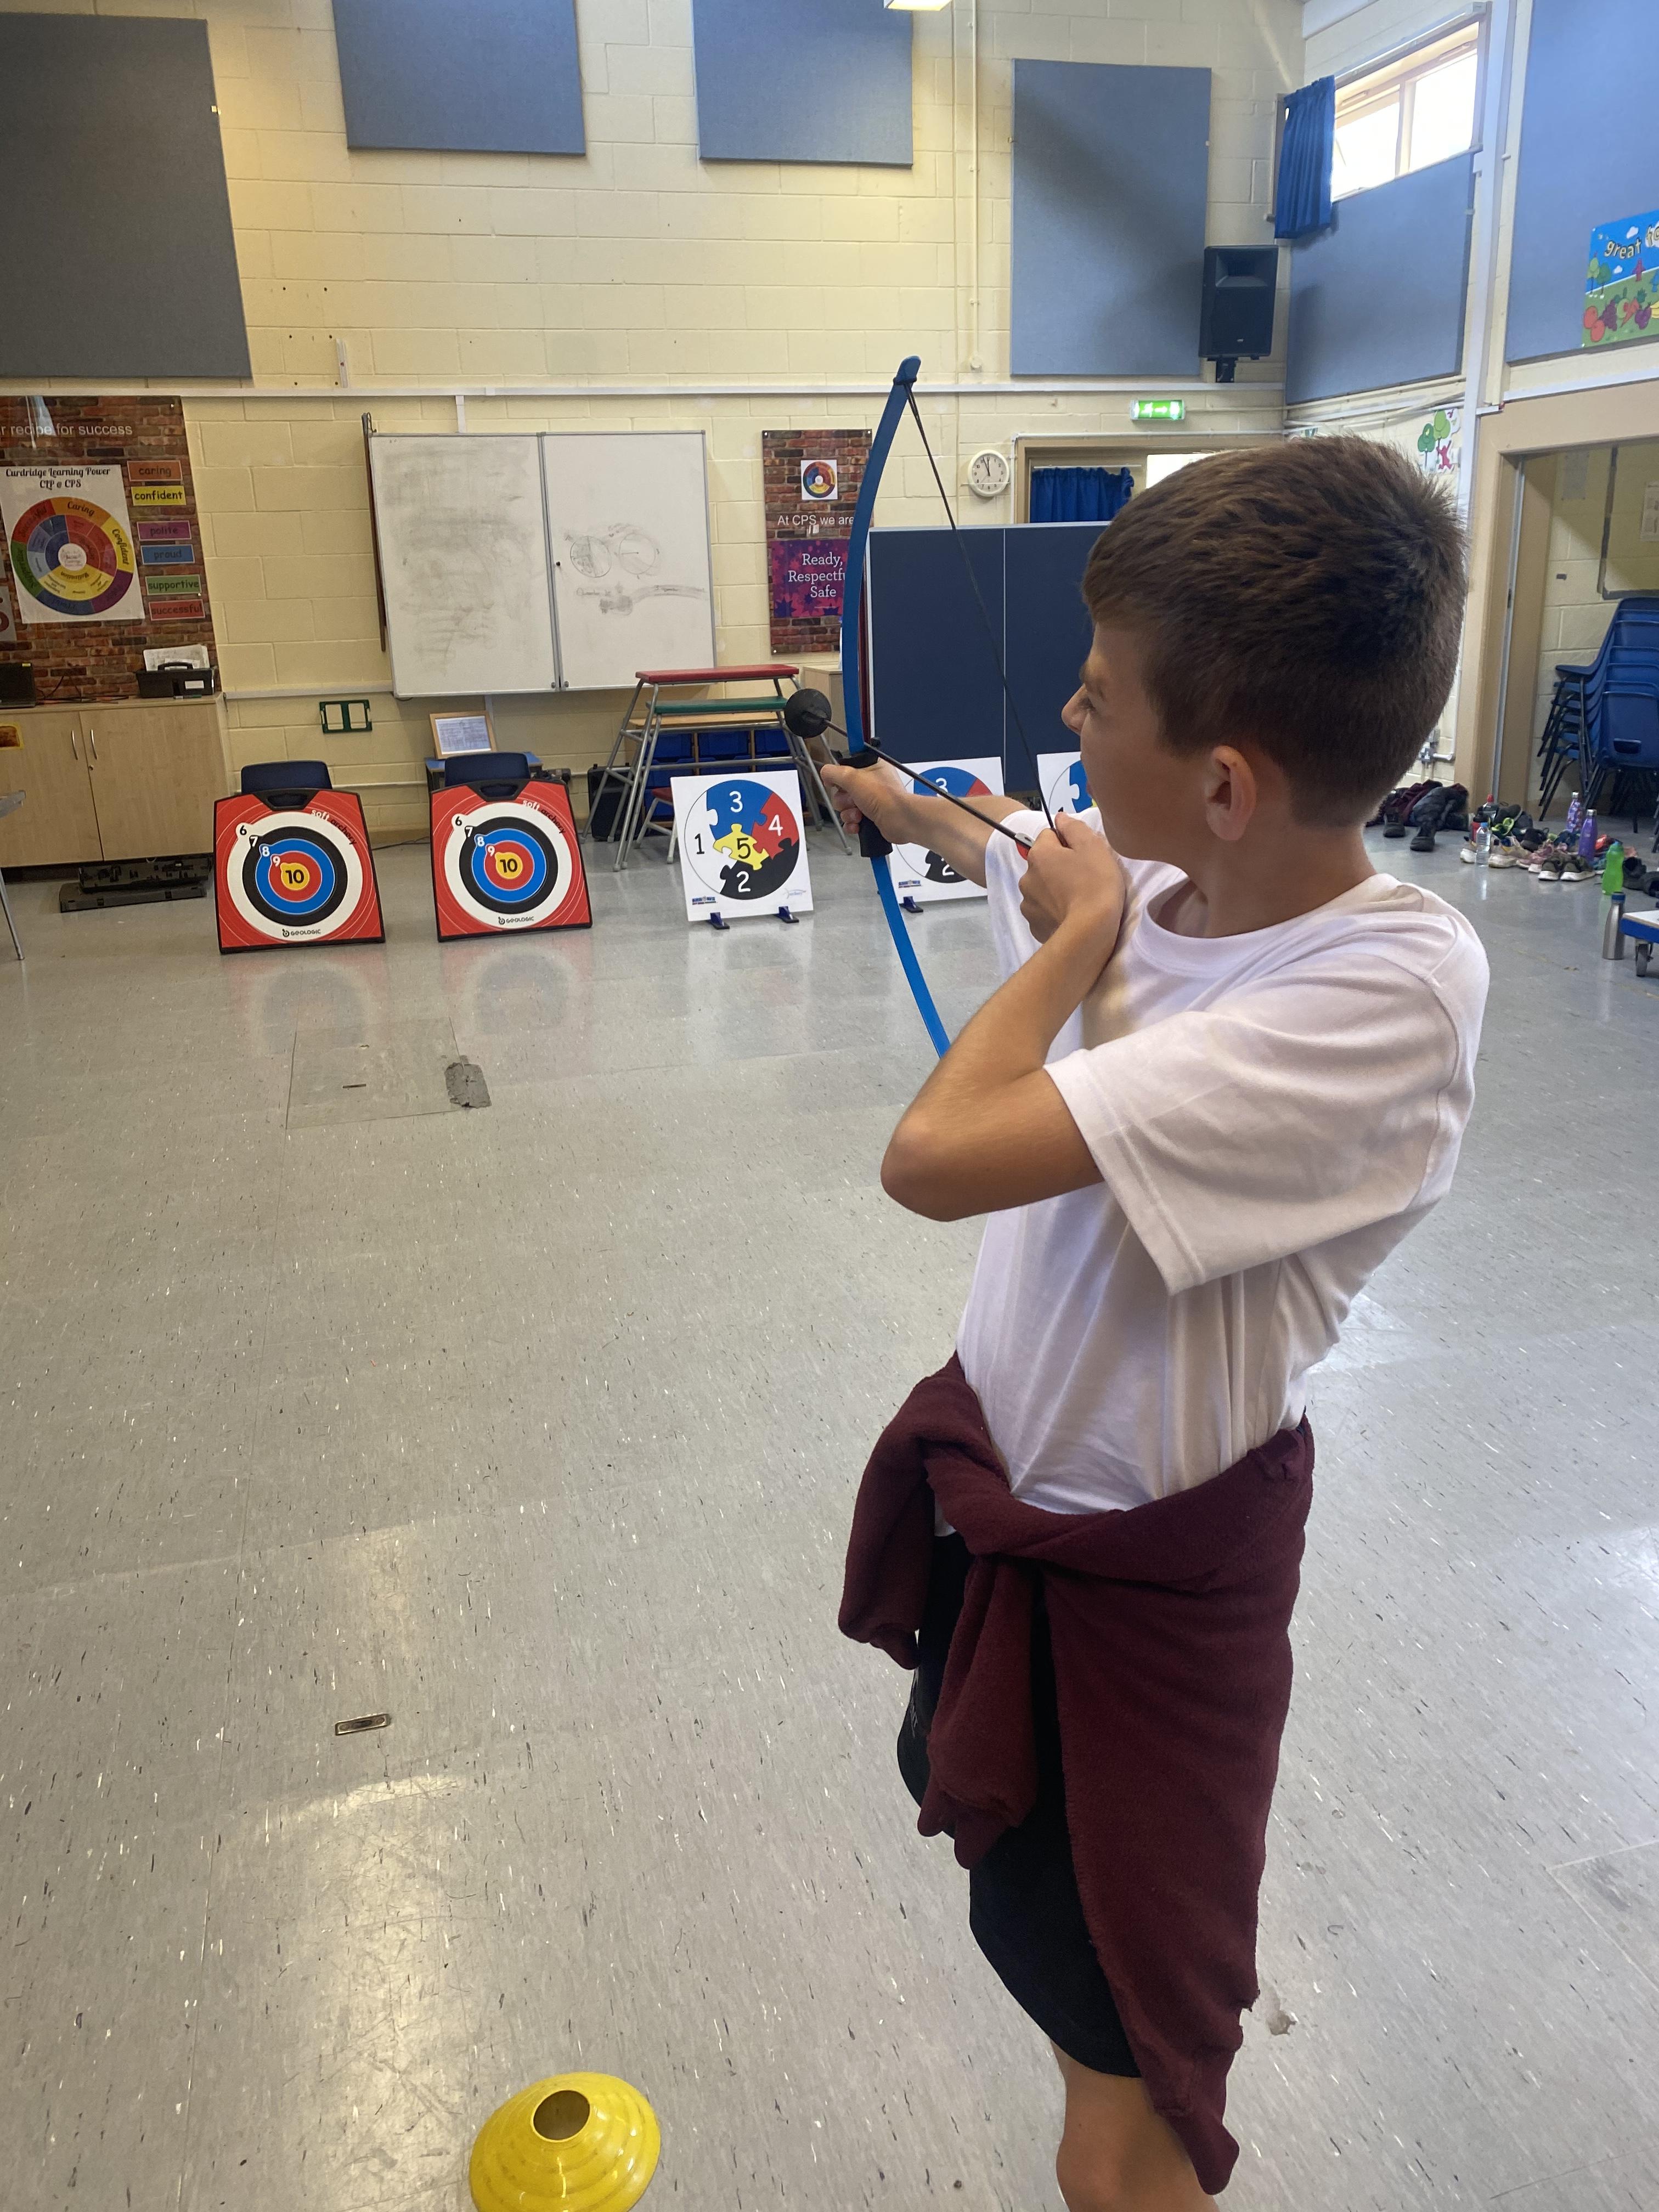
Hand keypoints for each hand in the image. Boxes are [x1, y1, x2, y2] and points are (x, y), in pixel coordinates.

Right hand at [820, 757, 911, 842]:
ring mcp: (871, 800)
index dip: (839, 774)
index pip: (847, 766)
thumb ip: (834, 772)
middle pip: (842, 790)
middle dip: (843, 799)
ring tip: (858, 814)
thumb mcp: (852, 777)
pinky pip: (852, 820)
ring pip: (846, 807)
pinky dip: (852, 823)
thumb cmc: (885, 797)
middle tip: (852, 800)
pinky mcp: (871, 816)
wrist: (899, 820)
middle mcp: (871, 783)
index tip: (836, 781)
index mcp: (870, 767)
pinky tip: (858, 824)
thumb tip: (825, 773)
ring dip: (848, 812)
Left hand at [1018, 813, 1125, 948]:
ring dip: (1054, 888)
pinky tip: (1070, 915)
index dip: (1067, 842)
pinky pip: (1043, 910)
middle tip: (1083, 878)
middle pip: (1043, 862)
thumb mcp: (1093, 846)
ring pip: (1041, 887)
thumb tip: (1060, 817)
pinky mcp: (1033, 924)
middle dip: (1059, 866)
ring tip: (1076, 899)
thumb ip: (1074, 827)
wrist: (1089, 931)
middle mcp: (1026, 876)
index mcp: (1039, 853)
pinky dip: (1053, 910)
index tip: (1083, 855)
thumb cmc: (1095, 884)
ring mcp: (1027, 902)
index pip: (1049, 835)